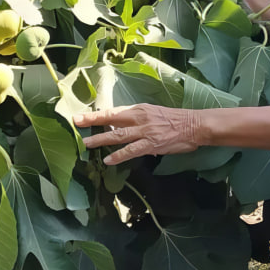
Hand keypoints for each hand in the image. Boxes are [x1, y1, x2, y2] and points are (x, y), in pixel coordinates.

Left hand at [75, 104, 203, 164]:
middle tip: (75, 124)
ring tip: (86, 144)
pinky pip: (131, 150)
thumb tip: (123, 129)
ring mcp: (144, 131)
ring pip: (117, 136)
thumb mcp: (154, 113)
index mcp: (139, 109)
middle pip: (110, 119)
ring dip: (100, 140)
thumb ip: (138, 120)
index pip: (113, 111)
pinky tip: (108, 160)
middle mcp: (139, 118)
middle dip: (92, 122)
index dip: (95, 114)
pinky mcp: (151, 144)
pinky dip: (119, 156)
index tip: (80, 116)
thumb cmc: (176, 120)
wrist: (194, 125)